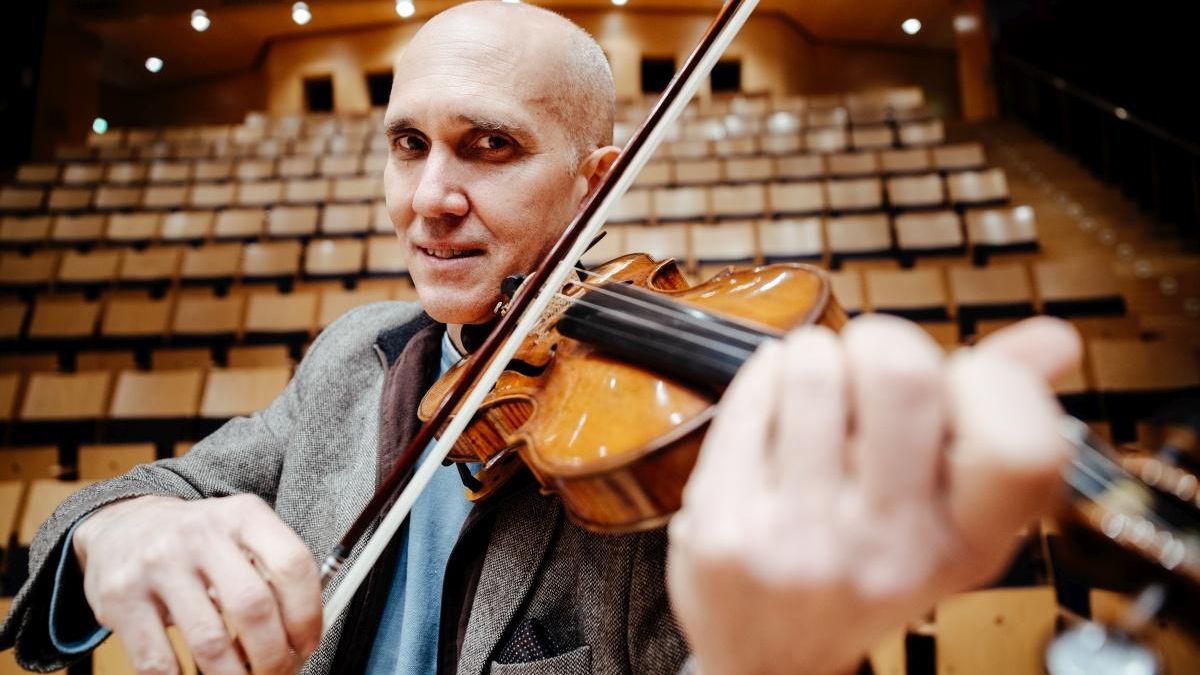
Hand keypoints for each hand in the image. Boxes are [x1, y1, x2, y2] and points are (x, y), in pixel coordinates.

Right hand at [73, 494, 321, 674]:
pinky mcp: (121, 597)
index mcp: (243, 515)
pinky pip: (158, 661)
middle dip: (272, 656)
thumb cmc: (196, 541)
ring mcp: (157, 565)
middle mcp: (201, 535)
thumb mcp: (240, 534)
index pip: (293, 565)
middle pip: (253, 608)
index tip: (307, 643)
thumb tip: (301, 635)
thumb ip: (271, 573)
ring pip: (208, 642)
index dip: (307, 614)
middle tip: (277, 671)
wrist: (123, 526)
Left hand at [667, 315, 1080, 674]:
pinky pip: (751, 394)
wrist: (769, 657)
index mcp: (966, 547)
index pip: (1021, 447)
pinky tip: (773, 408)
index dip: (994, 384)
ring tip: (815, 390)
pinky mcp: (724, 527)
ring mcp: (801, 541)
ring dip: (814, 355)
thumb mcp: (941, 517)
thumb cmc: (862, 568)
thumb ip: (993, 422)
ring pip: (814, 368)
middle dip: (881, 343)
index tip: (959, 384)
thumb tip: (1056, 340)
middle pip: (901, 373)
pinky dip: (766, 377)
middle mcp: (888, 551)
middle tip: (868, 367)